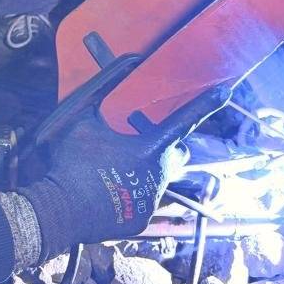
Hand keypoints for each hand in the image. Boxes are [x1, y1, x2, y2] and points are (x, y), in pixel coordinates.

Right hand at [18, 86, 231, 257]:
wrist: (57, 210)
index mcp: (148, 149)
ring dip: (144, 172)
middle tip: (143, 143)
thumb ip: (103, 88)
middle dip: (169, 147)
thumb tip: (126, 62)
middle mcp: (157, 176)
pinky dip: (131, 196)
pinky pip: (143, 203)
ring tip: (114, 171)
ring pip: (158, 180)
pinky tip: (108, 193)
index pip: (183, 122)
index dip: (206, 104)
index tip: (226, 90)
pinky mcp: (140, 221)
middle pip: (177, 155)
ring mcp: (150, 201)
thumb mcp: (81, 118)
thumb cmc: (70, 162)